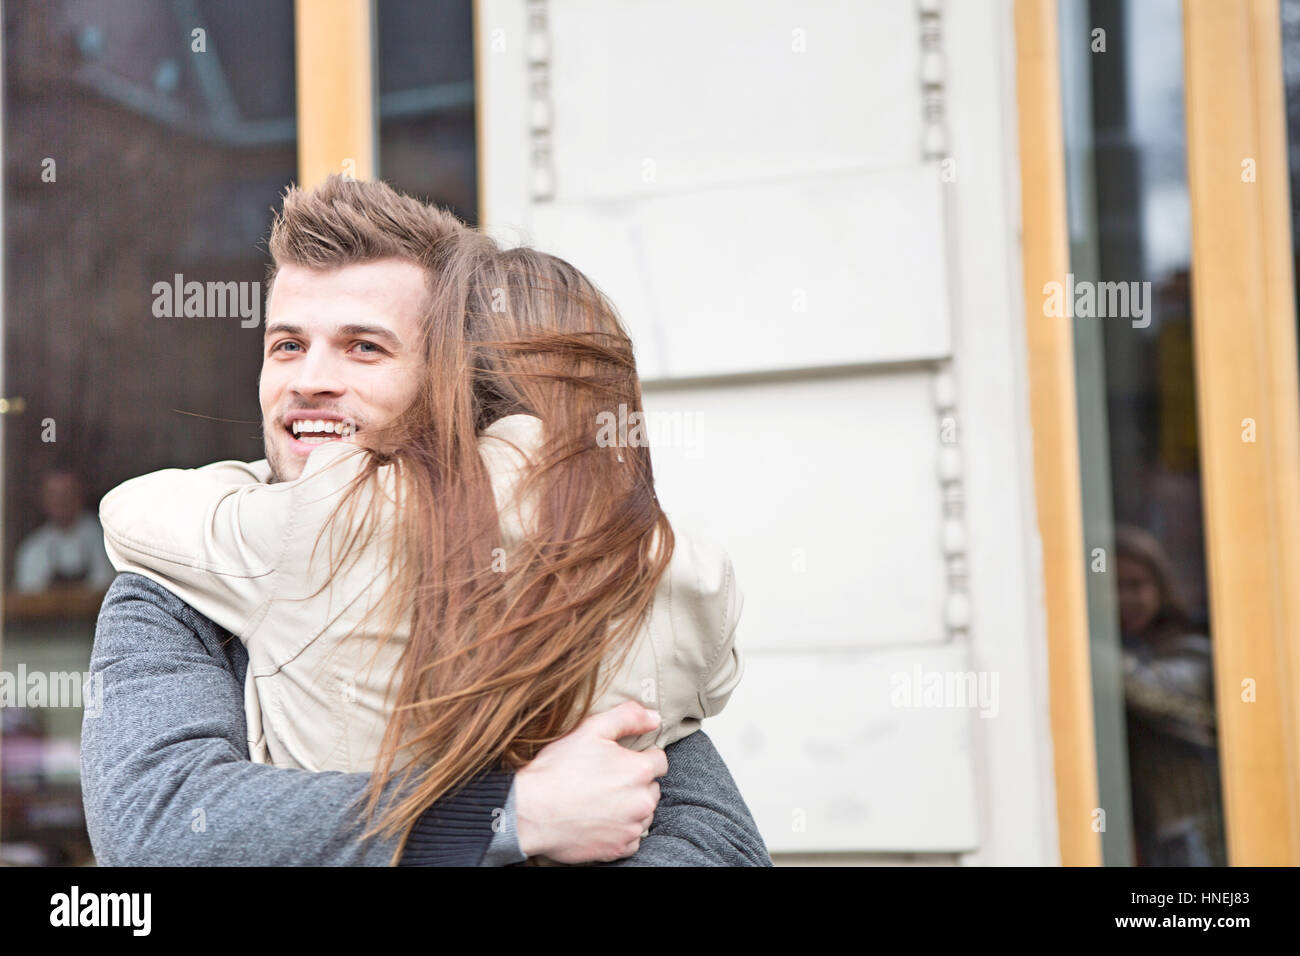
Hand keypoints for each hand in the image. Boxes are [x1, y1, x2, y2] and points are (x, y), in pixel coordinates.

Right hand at [513, 700, 667, 862]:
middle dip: (635, 782)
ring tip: (601, 800)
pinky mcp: (617, 849)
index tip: (620, 760)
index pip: (660, 760)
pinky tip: (600, 820)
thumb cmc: (558, 769)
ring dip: (631, 807)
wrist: (530, 811)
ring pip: (644, 813)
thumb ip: (628, 717)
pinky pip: (632, 838)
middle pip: (652, 788)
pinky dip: (621, 830)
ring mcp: (630, 828)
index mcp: (639, 771)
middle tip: (605, 779)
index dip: (640, 756)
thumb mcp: (591, 729)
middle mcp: (641, 802)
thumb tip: (655, 718)